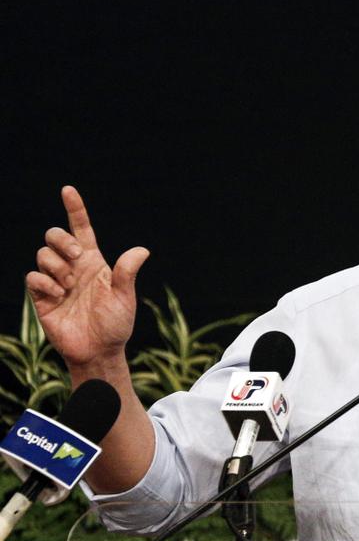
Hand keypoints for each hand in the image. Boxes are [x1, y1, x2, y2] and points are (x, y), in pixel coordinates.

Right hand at [25, 186, 148, 368]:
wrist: (98, 351)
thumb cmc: (115, 324)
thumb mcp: (125, 297)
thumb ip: (127, 273)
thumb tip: (143, 250)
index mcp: (94, 262)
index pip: (82, 229)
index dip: (75, 209)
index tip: (68, 190)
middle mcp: (73, 267)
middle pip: (55, 235)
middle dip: (62, 239)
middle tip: (77, 257)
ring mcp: (56, 281)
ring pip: (43, 254)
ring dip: (56, 265)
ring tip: (70, 286)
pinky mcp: (42, 297)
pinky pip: (32, 277)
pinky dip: (44, 282)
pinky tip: (58, 294)